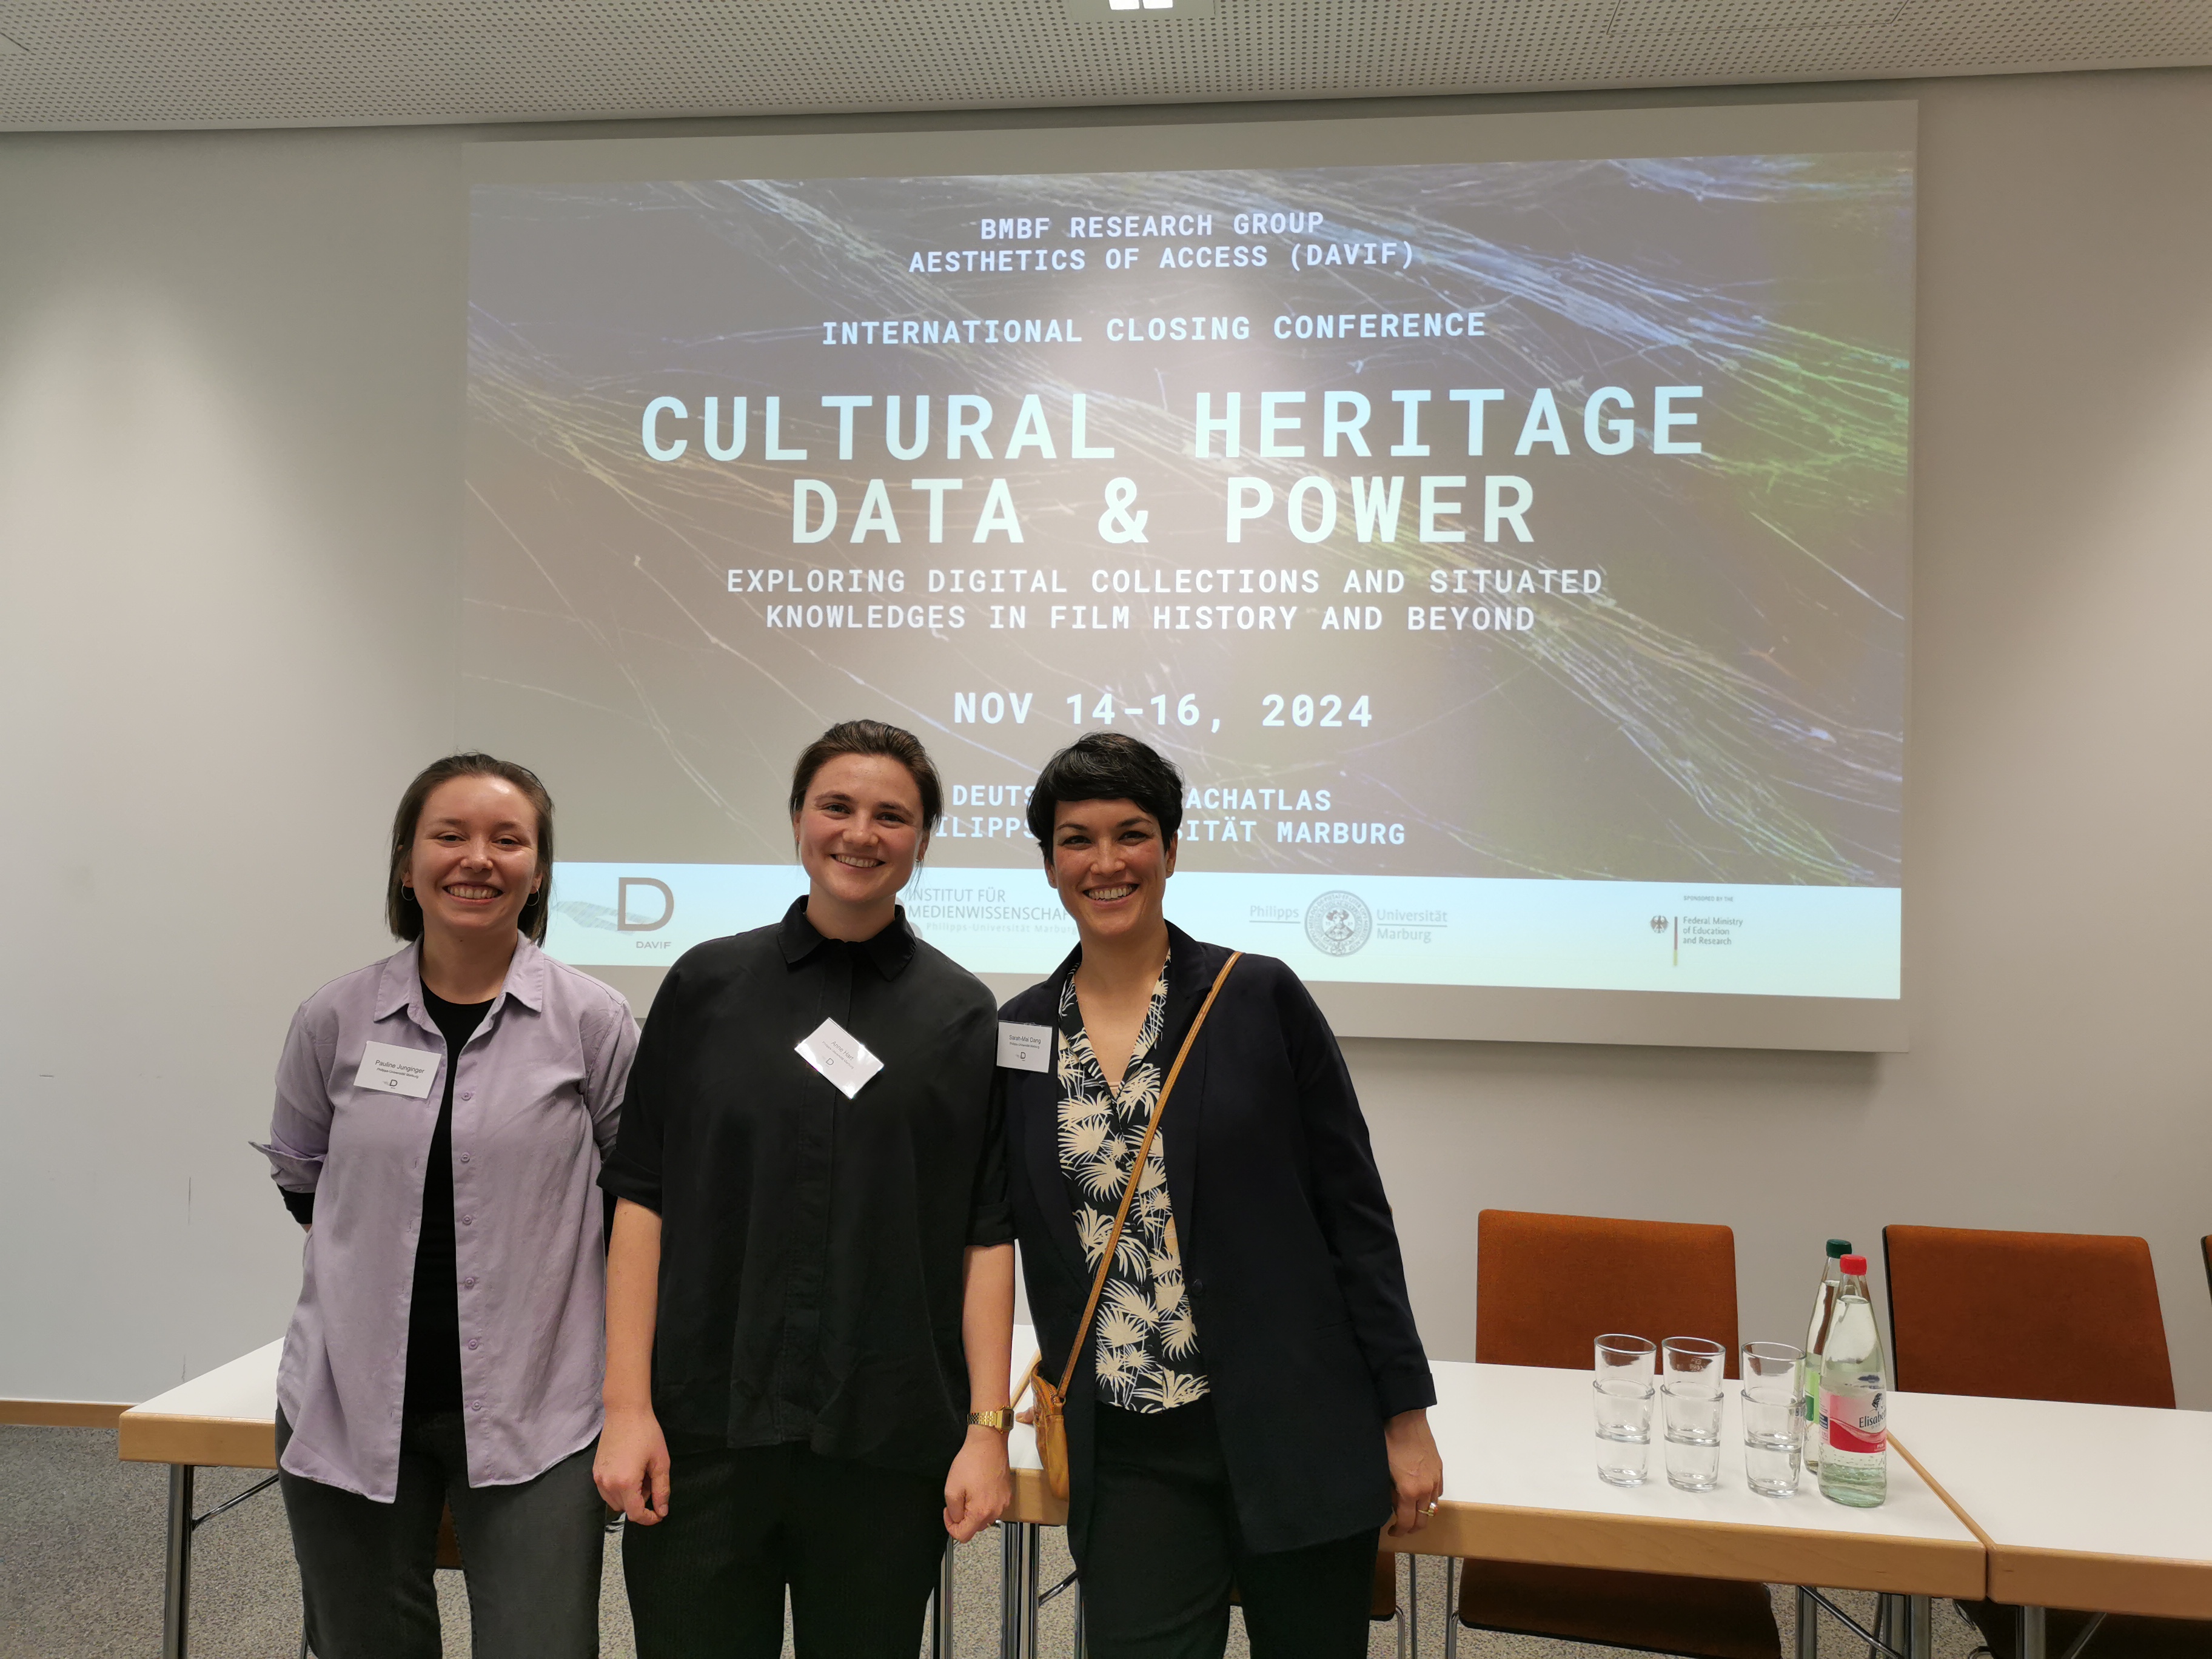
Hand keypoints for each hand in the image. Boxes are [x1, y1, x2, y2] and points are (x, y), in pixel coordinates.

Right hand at [595, 1404, 670, 1524]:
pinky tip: (629, 1471)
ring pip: (615, 1502)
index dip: (649, 1518)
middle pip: (625, 1509)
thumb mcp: (660, 1462)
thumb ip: (662, 1490)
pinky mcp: (595, 1471)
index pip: (635, 1514)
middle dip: (641, 1502)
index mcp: (625, 1483)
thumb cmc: (646, 1433)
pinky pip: (607, 1491)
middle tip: (651, 1480)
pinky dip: (620, 1489)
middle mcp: (607, 1484)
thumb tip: (662, 1511)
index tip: (659, 1513)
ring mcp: (598, 1478)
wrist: (625, 1411)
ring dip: (630, 1497)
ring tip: (641, 1474)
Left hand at [943, 1426, 1011, 1542]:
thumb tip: (957, 1520)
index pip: (964, 1536)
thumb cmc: (972, 1460)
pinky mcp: (1007, 1495)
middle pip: (975, 1527)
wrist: (988, 1442)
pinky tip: (979, 1486)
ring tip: (969, 1490)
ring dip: (974, 1510)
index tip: (949, 1513)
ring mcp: (1003, 1503)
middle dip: (963, 1517)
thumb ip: (953, 1511)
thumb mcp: (951, 1488)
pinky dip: (984, 1502)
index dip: (951, 1527)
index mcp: (981, 1511)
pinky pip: (992, 1506)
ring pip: (984, 1517)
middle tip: (958, 1498)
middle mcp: (996, 1510)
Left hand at [1384, 1408, 1443, 1535]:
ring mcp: (1435, 1478)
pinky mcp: (1439, 1468)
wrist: (1406, 1418)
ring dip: (1422, 1513)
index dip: (1399, 1531)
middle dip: (1412, 1528)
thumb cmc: (1389, 1442)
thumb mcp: (1383, 1471)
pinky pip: (1437, 1492)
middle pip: (1423, 1519)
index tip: (1392, 1532)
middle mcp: (1426, 1489)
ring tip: (1410, 1510)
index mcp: (1409, 1491)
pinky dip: (1430, 1499)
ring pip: (1433, 1507)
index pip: (1407, 1522)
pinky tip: (1420, 1494)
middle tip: (1401, 1526)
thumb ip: (1390, 1492)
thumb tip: (1394, 1504)